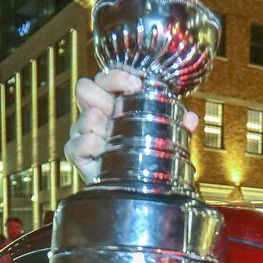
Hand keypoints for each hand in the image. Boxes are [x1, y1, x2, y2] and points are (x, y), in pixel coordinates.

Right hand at [64, 69, 198, 183]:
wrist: (134, 187)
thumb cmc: (145, 155)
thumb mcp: (164, 137)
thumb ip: (176, 125)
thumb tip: (190, 118)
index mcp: (114, 103)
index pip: (107, 78)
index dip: (118, 76)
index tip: (136, 83)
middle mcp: (97, 114)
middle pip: (85, 88)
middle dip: (101, 91)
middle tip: (119, 103)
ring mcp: (85, 134)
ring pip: (82, 116)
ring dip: (95, 120)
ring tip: (109, 130)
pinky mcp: (78, 155)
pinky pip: (73, 145)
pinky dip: (86, 143)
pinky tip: (101, 147)